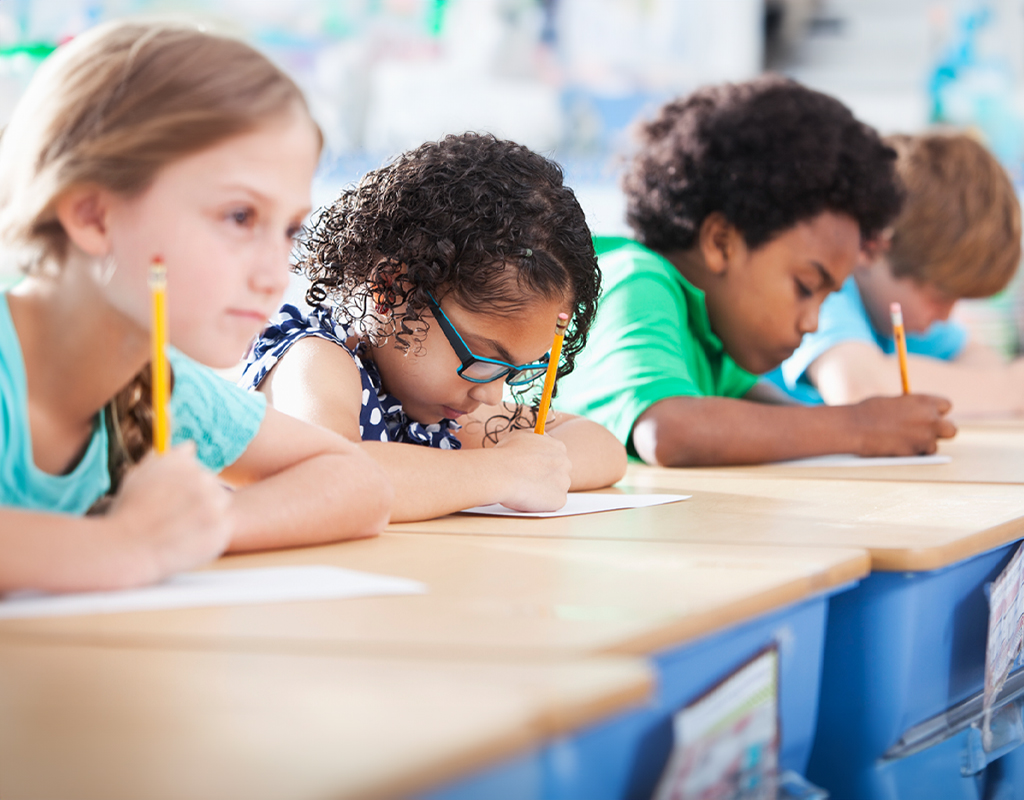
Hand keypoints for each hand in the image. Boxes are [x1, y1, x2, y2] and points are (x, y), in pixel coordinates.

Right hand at [103, 443, 232, 585]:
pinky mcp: (222, 529)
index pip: (199, 472)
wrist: (128, 547)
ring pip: (220, 509)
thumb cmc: (129, 512)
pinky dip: (210, 537)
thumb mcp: (141, 474)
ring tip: (181, 531)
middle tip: (176, 519)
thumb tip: (191, 446)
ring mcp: (216, 505)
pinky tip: (187, 542)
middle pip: (214, 489)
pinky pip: (223, 530)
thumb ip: (170, 457)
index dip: (185, 490)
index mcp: (185, 462)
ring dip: (208, 518)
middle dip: (199, 503)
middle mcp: (204, 478)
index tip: (172, 503)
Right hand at [490, 429, 571, 511]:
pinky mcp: (559, 499)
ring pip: (556, 489)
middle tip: (529, 481)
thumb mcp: (521, 435)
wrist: (501, 473)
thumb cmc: (507, 454)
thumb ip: (535, 439)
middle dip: (546, 477)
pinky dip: (542, 504)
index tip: (534, 468)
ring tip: (525, 489)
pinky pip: (552, 503)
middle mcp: (565, 463)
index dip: (543, 463)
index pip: (556, 456)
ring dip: (544, 491)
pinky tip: (528, 498)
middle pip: (559, 473)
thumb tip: (537, 441)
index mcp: (558, 447)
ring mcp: (564, 482)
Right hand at [847, 394, 956, 455]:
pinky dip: (912, 454)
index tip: (929, 415)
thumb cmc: (868, 412)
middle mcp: (930, 419)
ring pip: (935, 446)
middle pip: (951, 429)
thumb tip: (918, 414)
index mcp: (924, 401)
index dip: (937, 412)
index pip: (946, 406)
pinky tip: (898, 448)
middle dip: (941, 431)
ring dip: (924, 445)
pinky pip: (921, 455)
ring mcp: (924, 437)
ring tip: (905, 441)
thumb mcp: (894, 402)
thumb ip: (911, 408)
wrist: (855, 427)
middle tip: (928, 432)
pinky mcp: (915, 452)